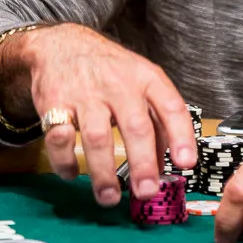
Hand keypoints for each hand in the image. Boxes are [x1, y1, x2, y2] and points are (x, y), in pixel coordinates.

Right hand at [0, 24, 195, 207]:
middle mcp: (118, 84)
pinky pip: (58, 137)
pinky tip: (72, 174)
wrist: (62, 44)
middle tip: (147, 192)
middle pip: (135, 126)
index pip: (170, 106)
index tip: (187, 164)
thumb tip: (164, 167)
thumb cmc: (111, 70)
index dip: (181, 136)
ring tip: (110, 198)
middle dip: (142, 163)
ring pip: (96, 137)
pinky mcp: (55, 103)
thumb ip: (156, 121)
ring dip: (103, 172)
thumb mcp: (141, 82)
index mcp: (146, 78)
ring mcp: (86, 93)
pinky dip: (65, 161)